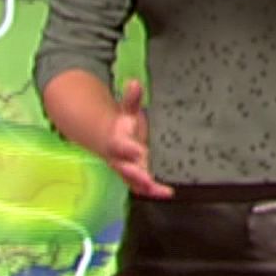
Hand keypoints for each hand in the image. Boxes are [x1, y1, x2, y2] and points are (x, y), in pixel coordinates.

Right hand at [103, 79, 173, 198]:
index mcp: (116, 140)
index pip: (119, 146)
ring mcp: (127, 170)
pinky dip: (153, 191)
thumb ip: (131, 99)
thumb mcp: (126, 110)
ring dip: (145, 187)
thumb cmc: (123, 125)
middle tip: (148, 179)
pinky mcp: (137, 177)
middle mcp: (119, 159)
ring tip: (161, 191)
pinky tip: (167, 193)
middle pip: (124, 169)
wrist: (108, 139)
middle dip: (135, 174)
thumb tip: (135, 83)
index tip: (139, 151)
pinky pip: (143, 187)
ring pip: (133, 181)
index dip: (128, 150)